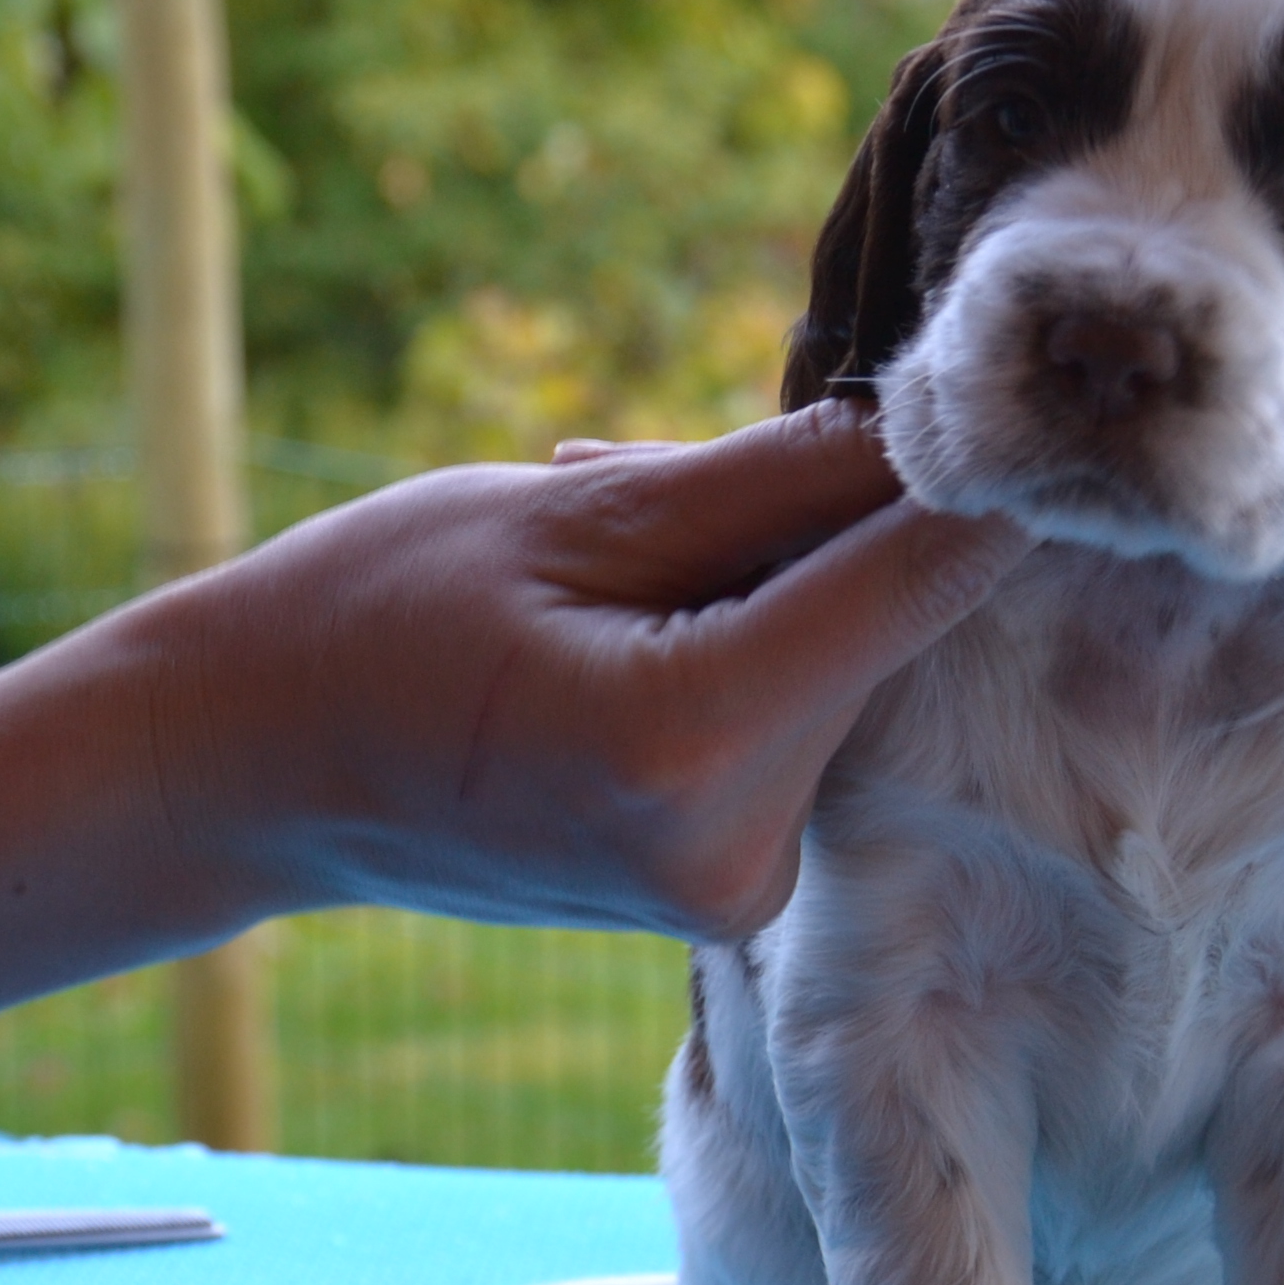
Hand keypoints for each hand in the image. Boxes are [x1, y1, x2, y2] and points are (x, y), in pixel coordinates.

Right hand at [140, 399, 1027, 940]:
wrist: (248, 774)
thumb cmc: (369, 618)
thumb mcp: (569, 513)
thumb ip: (773, 478)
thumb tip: (944, 430)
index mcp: (693, 742)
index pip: (919, 581)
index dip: (982, 476)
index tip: (1035, 394)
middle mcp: (739, 849)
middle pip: (884, 627)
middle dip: (823, 519)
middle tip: (657, 466)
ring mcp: (737, 887)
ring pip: (841, 671)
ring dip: (772, 579)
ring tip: (607, 538)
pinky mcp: (729, 890)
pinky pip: (794, 724)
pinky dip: (744, 646)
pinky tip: (621, 613)